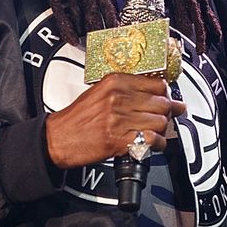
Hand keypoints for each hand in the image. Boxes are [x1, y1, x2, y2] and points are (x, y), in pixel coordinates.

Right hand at [43, 73, 185, 167]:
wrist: (57, 138)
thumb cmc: (77, 118)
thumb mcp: (100, 92)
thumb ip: (126, 90)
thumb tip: (154, 93)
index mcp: (115, 82)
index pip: (157, 83)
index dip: (166, 93)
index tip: (168, 98)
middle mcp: (118, 98)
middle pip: (162, 102)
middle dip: (168, 112)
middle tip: (167, 116)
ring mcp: (119, 119)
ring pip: (160, 121)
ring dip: (162, 129)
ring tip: (157, 131)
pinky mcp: (119, 140)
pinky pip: (151, 140)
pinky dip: (157, 144)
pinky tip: (154, 144)